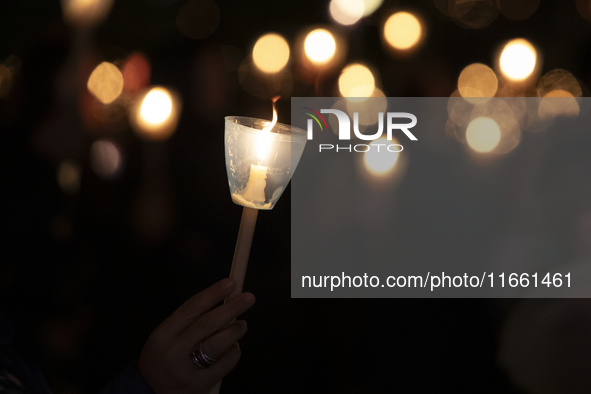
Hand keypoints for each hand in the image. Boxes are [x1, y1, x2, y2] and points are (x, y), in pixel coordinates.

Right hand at [138, 278, 254, 393]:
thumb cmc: (161, 360)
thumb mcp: (165, 337)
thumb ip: (189, 321)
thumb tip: (221, 303)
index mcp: (164, 335)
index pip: (191, 308)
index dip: (212, 294)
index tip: (229, 284)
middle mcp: (175, 351)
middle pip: (207, 324)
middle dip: (231, 308)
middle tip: (248, 298)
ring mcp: (188, 369)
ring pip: (218, 344)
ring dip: (235, 330)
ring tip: (242, 324)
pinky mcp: (201, 384)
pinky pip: (225, 364)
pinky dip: (234, 351)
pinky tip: (233, 346)